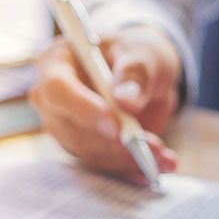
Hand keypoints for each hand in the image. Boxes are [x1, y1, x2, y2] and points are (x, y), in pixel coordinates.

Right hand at [31, 25, 181, 179]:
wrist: (146, 75)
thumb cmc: (138, 54)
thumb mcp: (144, 53)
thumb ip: (136, 72)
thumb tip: (126, 100)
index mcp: (57, 62)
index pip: (58, 89)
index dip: (84, 109)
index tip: (115, 126)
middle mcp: (52, 99)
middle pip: (71, 128)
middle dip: (113, 141)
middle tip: (153, 146)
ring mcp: (65, 126)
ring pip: (90, 151)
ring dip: (128, 158)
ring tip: (165, 157)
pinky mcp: (83, 147)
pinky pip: (104, 163)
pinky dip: (133, 166)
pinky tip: (161, 165)